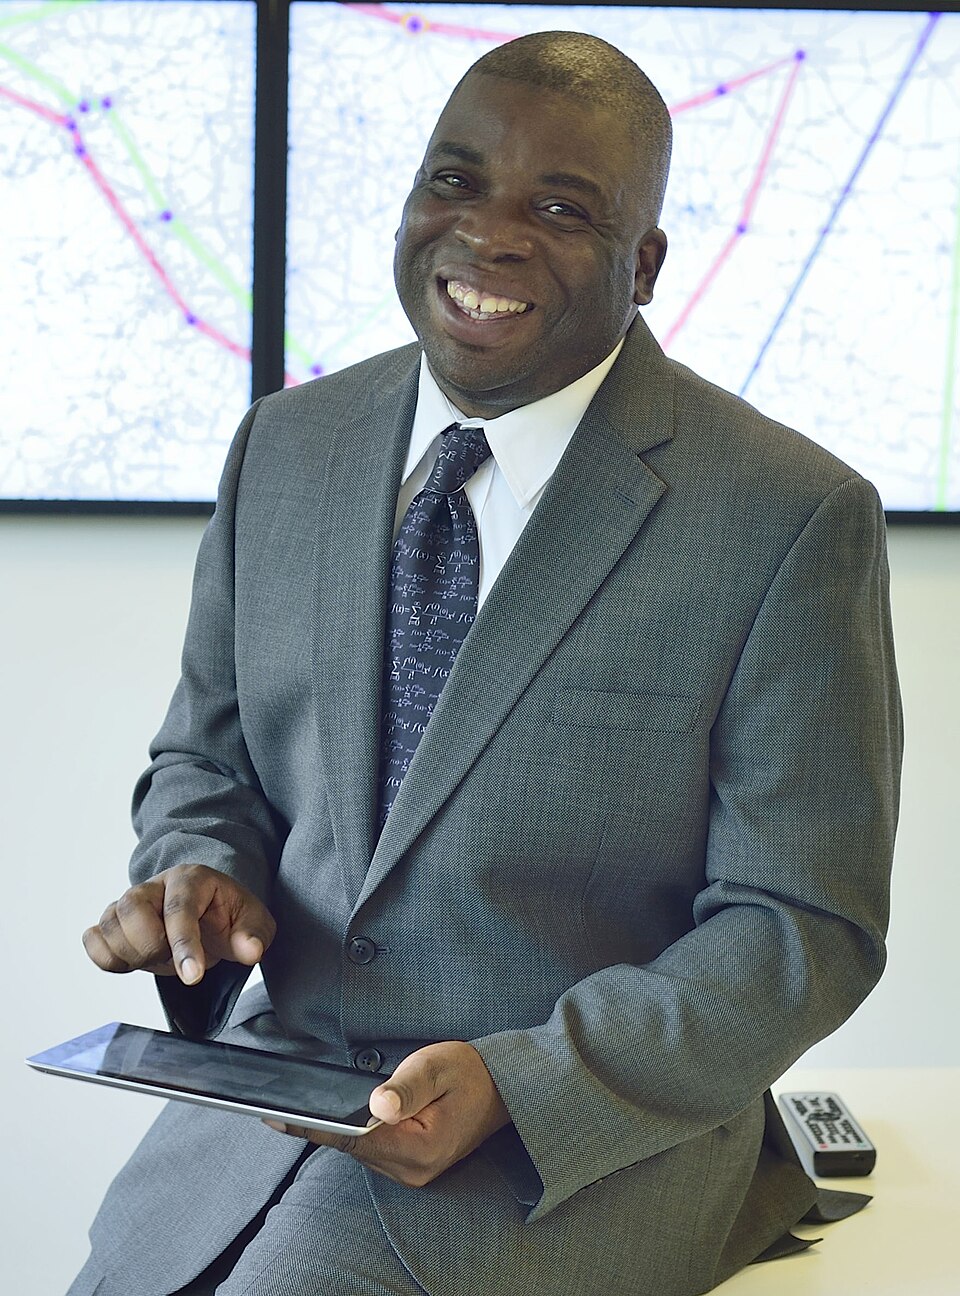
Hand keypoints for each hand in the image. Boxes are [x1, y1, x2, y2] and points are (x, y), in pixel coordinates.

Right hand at [82, 863, 275, 985]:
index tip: (193, 976)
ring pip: (109, 924)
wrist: (208, 914)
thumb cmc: (228, 915)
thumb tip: (250, 951)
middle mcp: (154, 885)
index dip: (184, 945)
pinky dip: (107, 958)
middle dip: (152, 946)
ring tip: (160, 959)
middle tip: (176, 960)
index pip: (179, 909)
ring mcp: (129, 901)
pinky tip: (133, 962)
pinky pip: (93, 939)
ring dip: (132, 955)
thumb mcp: (253, 921)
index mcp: (191, 878)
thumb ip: (253, 934)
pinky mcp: (113, 921)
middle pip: (132, 909)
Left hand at [264, 1041, 509, 1186]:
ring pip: (360, 1151)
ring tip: (304, 1107)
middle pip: (353, 1148)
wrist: (503, 1090)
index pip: (353, 1138)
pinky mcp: (411, 1167)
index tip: (276, 1117)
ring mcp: (412, 1172)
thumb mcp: (437, 1066)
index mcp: (419, 1147)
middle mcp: (413, 1169)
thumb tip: (377, 1106)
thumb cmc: (470, 1073)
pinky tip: (341, 1118)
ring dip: (339, 1130)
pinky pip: (373, 1152)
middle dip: (322, 1125)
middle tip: (281, 1103)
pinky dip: (356, 1135)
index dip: (313, 1127)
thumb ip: (406, 1087)